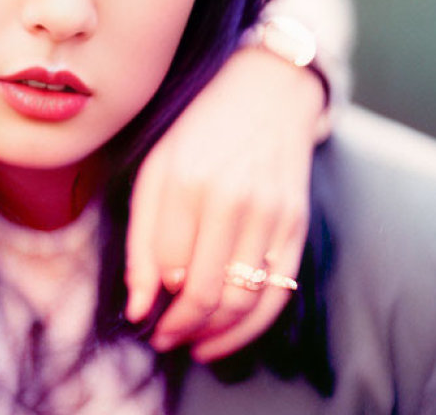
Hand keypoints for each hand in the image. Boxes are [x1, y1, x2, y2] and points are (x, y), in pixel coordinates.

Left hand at [124, 46, 325, 361]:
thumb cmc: (198, 132)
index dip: (154, 301)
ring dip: (214, 336)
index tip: (144, 316)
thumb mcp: (154, 170)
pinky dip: (252, 328)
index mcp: (187, 181)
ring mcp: (271, 214)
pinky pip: (279, 295)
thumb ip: (141, 238)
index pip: (167, 266)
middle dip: (180, 328)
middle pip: (205, 292)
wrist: (266, 93)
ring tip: (191, 342)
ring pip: (243, 302)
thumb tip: (137, 307)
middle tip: (164, 339)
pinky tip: (226, 337)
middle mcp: (232, 200)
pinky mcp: (298, 227)